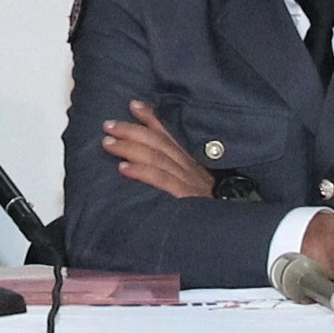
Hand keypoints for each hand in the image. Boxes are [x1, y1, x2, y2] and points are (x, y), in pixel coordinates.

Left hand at [96, 100, 216, 201]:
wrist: (224, 227)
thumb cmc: (206, 207)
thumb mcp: (195, 183)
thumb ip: (177, 170)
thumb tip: (147, 158)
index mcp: (191, 161)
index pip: (170, 134)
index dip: (152, 118)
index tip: (134, 105)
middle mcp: (190, 166)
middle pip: (159, 141)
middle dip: (132, 130)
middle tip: (109, 125)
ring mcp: (188, 180)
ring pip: (156, 157)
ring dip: (130, 147)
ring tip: (108, 143)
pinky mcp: (185, 197)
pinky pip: (161, 180)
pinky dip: (141, 172)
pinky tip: (122, 168)